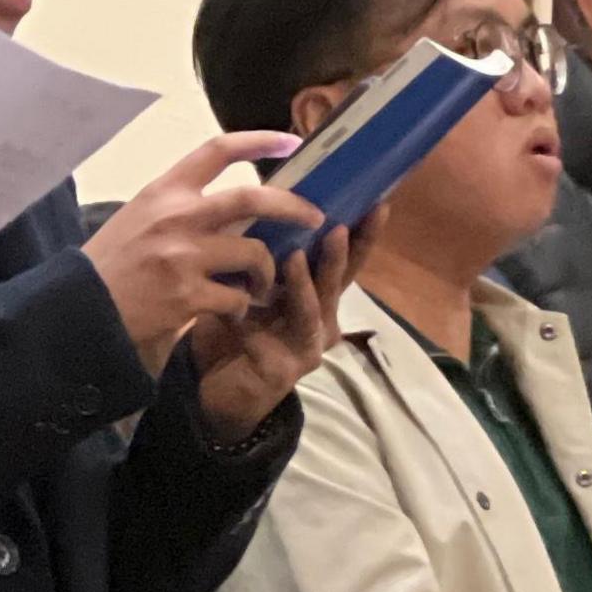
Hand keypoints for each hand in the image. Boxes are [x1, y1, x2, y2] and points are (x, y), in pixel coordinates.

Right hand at [83, 133, 322, 370]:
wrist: (78, 308)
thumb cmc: (111, 263)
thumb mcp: (139, 217)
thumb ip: (182, 207)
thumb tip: (236, 206)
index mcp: (165, 191)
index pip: (218, 150)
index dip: (259, 142)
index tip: (290, 141)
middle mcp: (178, 216)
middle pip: (254, 198)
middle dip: (293, 206)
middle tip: (315, 216)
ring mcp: (184, 257)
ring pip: (255, 254)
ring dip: (267, 273)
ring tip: (261, 285)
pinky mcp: (188, 296)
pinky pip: (237, 299)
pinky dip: (242, 308)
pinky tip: (233, 312)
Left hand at [188, 219, 363, 436]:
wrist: (213, 390)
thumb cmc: (234, 331)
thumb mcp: (253, 287)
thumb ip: (264, 256)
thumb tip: (263, 202)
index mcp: (319, 297)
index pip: (347, 260)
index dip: (364, 234)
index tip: (378, 202)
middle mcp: (323, 321)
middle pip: (341, 281)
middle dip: (346, 252)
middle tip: (345, 223)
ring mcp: (307, 347)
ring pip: (313, 309)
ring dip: (306, 283)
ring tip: (295, 256)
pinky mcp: (284, 370)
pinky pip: (270, 340)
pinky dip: (255, 321)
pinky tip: (242, 306)